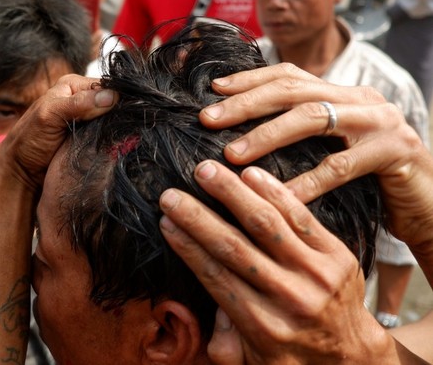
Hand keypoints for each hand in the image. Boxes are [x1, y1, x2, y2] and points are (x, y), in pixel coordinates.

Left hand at [0, 74, 115, 190]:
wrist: (22, 168)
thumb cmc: (29, 140)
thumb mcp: (50, 116)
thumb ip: (78, 104)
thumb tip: (111, 96)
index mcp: (73, 85)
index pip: (107, 85)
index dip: (119, 96)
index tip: (129, 110)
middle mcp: (83, 98)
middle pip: (113, 102)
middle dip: (120, 113)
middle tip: (126, 126)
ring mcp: (89, 119)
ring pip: (114, 119)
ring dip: (119, 128)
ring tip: (123, 136)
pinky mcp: (92, 137)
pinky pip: (110, 135)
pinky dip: (115, 140)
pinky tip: (119, 145)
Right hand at [159, 161, 394, 363]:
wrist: (353, 357)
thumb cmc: (291, 353)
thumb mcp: (251, 362)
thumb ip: (223, 343)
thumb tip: (208, 310)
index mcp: (262, 326)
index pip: (215, 275)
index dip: (187, 245)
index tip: (164, 221)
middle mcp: (289, 298)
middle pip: (233, 247)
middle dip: (197, 217)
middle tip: (170, 194)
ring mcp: (316, 274)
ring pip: (266, 223)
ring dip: (232, 193)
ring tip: (206, 170)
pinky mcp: (338, 255)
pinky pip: (301, 216)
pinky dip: (275, 192)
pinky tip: (250, 173)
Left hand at [199, 63, 432, 251]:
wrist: (431, 204)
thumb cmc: (371, 180)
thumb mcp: (333, 149)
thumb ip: (299, 136)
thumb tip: (237, 134)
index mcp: (342, 94)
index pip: (288, 75)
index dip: (248, 80)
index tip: (211, 91)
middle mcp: (360, 99)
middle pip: (293, 90)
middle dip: (245, 103)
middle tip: (208, 119)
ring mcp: (380, 122)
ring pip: (312, 118)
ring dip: (266, 135)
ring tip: (232, 155)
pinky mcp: (395, 152)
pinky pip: (340, 167)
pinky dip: (305, 181)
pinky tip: (277, 194)